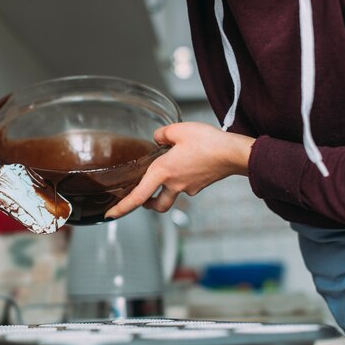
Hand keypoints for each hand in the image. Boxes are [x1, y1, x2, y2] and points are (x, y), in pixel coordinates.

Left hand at [104, 122, 254, 218]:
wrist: (234, 154)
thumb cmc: (208, 142)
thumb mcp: (179, 130)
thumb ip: (162, 134)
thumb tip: (157, 139)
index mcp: (163, 172)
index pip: (138, 196)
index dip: (122, 208)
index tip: (110, 215)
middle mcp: (174, 184)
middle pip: (156, 205)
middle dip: (147, 205)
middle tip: (142, 198)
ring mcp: (188, 187)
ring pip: (171, 197)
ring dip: (163, 195)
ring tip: (163, 180)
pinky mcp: (200, 185)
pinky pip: (186, 187)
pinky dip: (182, 180)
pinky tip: (186, 165)